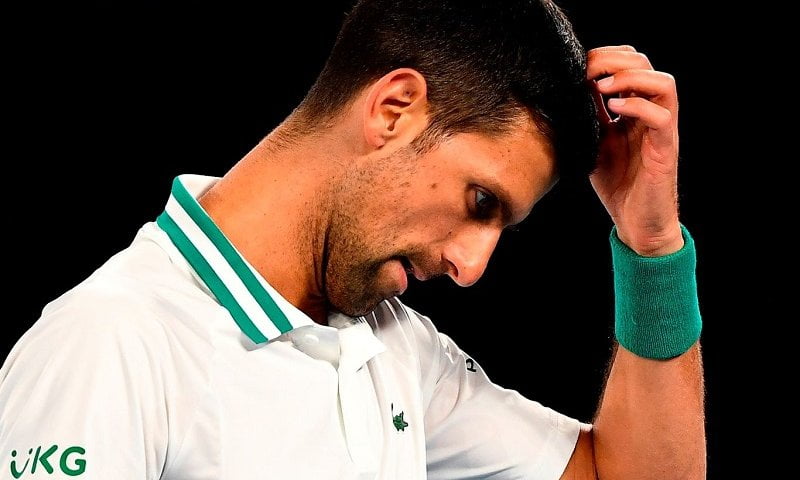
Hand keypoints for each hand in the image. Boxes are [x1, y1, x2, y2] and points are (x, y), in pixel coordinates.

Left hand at [587, 45, 682, 256]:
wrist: (636, 222)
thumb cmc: (618, 183)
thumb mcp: (594, 142)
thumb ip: (588, 116)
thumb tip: (568, 89)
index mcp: (635, 109)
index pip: (628, 65)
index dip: (605, 57)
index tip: (578, 66)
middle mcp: (652, 113)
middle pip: (646, 64)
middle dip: (614, 60)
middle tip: (588, 72)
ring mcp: (662, 129)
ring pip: (664, 83)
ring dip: (631, 78)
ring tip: (603, 88)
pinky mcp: (666, 149)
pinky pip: (662, 116)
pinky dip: (638, 105)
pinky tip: (614, 109)